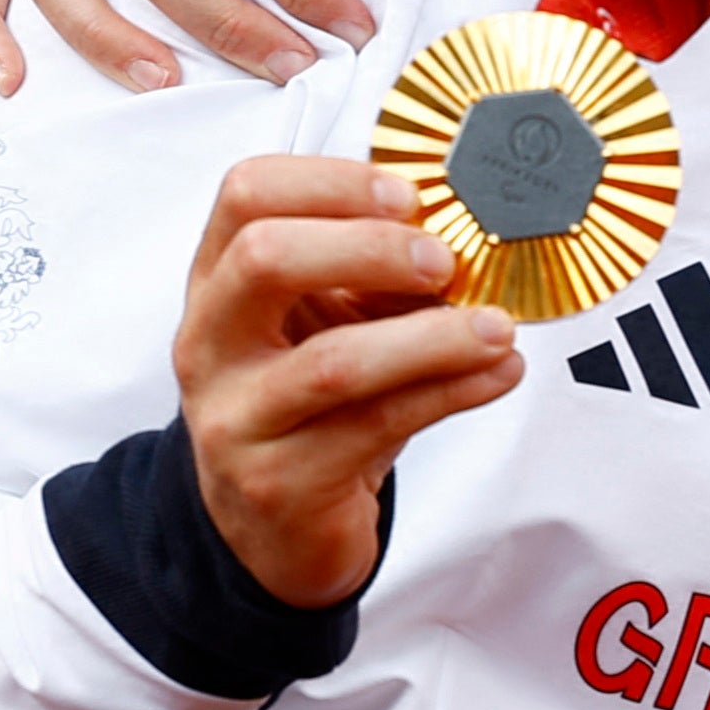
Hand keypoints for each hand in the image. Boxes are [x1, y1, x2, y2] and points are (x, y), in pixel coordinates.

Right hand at [176, 156, 520, 608]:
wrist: (273, 527)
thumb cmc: (309, 405)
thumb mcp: (325, 322)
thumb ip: (370, 272)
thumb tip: (465, 226)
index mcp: (217, 282)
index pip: (246, 194)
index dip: (332, 181)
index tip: (408, 196)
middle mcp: (210, 344)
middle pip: (266, 258)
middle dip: (370, 248)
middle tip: (445, 261)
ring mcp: (236, 418)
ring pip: (332, 362)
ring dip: (432, 338)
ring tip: (498, 329)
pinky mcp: (279, 483)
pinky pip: (376, 426)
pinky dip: (450, 391)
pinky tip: (497, 373)